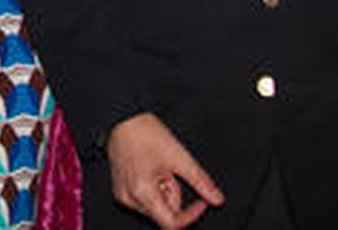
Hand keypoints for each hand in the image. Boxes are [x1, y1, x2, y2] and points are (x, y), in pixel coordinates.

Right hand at [107, 113, 223, 227]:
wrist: (124, 118)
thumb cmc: (146, 133)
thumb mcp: (179, 157)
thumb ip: (200, 181)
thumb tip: (216, 199)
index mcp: (143, 192)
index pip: (171, 223)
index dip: (191, 215)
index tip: (201, 201)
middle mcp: (130, 198)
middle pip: (163, 213)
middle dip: (173, 194)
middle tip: (170, 170)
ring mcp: (123, 195)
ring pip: (154, 207)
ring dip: (163, 190)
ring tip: (159, 166)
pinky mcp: (120, 190)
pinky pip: (143, 199)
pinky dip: (152, 188)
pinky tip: (150, 169)